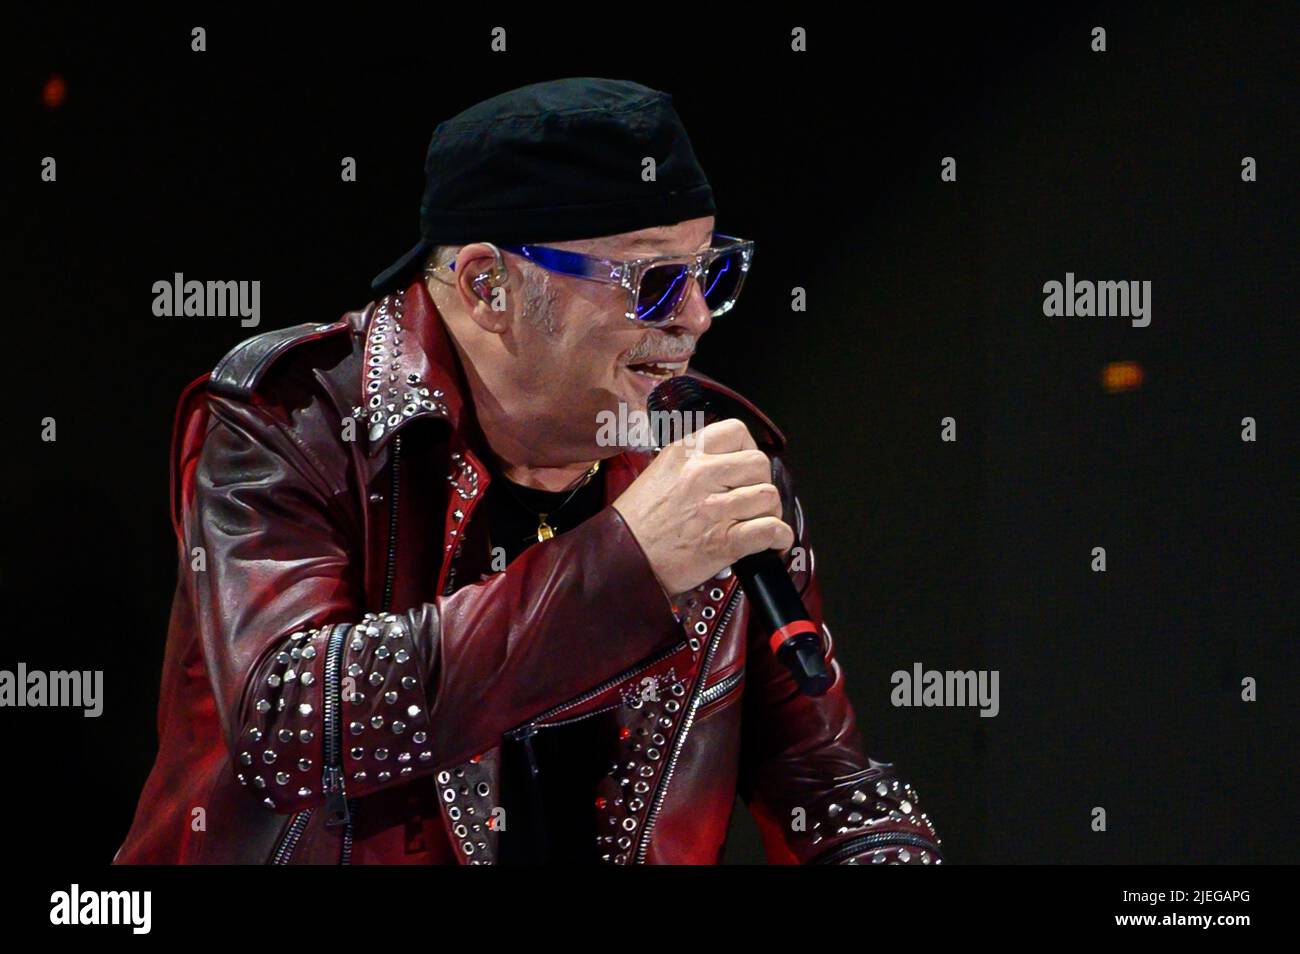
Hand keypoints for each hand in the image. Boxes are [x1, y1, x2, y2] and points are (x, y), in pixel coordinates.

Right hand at [612, 418, 793, 593]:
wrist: (622, 559)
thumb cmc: (636, 523)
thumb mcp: (659, 472)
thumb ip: (692, 461)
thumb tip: (726, 461)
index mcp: (685, 454)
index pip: (736, 431)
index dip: (748, 449)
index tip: (744, 467)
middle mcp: (701, 475)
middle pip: (759, 464)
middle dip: (761, 482)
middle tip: (751, 499)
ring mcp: (714, 508)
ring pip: (768, 496)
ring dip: (770, 512)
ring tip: (758, 523)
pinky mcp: (723, 542)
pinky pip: (769, 530)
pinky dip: (779, 537)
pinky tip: (772, 542)